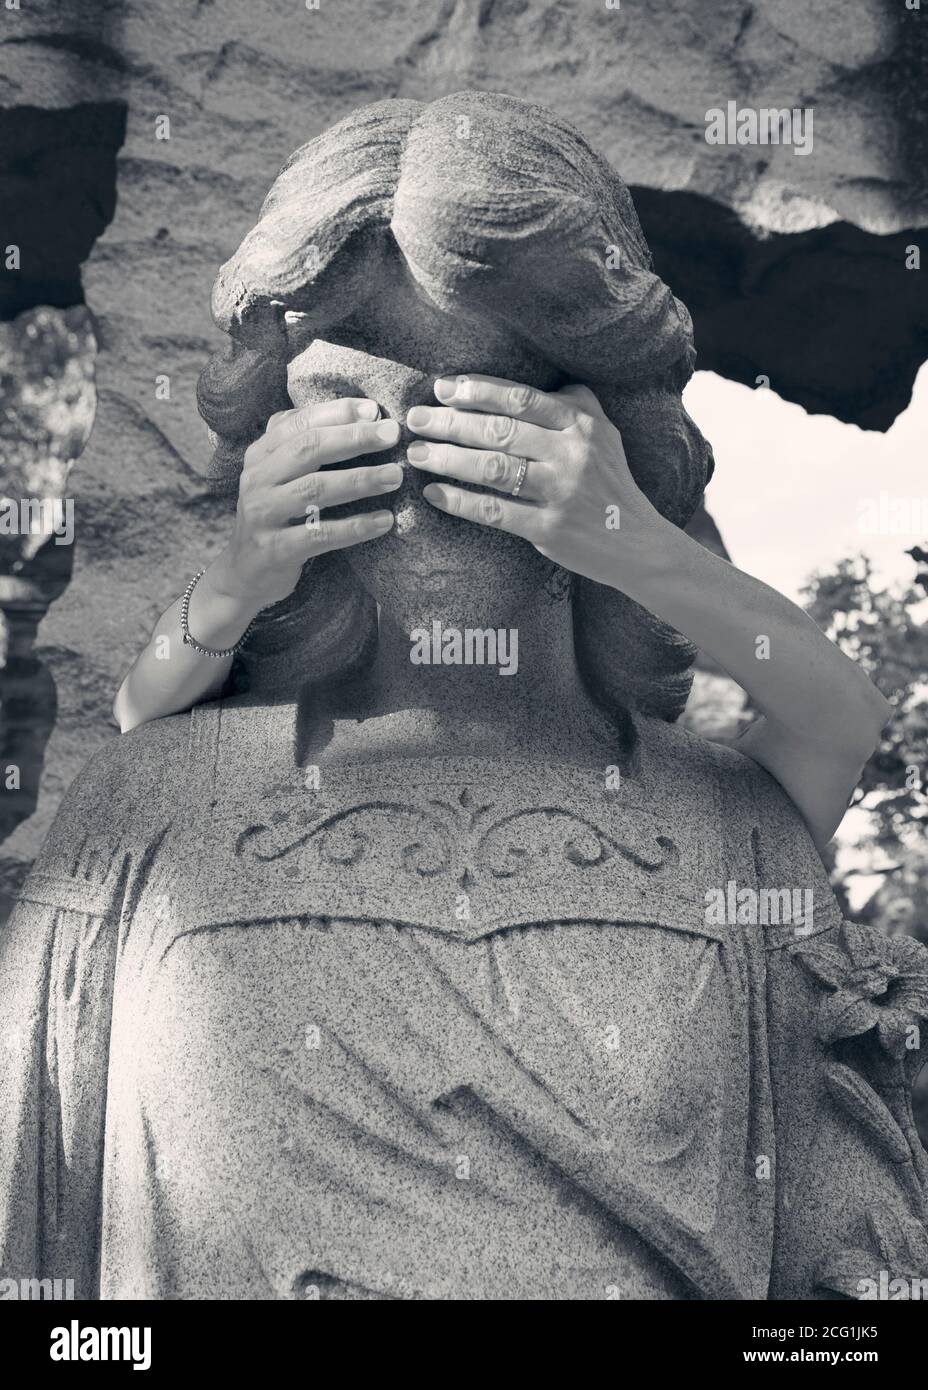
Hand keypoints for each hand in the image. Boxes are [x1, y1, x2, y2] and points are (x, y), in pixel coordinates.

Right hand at [211, 397, 401, 612]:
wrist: (245, 572)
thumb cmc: (276, 515)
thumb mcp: (279, 474)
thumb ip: (306, 443)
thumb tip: (362, 412)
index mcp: (260, 454)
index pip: (298, 423)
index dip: (337, 413)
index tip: (374, 410)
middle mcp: (257, 479)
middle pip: (308, 449)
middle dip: (354, 438)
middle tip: (392, 435)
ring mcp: (263, 514)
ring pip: (315, 489)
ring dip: (360, 480)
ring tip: (395, 476)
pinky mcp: (275, 549)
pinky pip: (320, 535)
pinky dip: (355, 527)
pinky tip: (384, 520)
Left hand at [405, 375, 663, 591]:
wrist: (638, 543)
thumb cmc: (609, 483)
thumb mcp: (603, 433)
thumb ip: (573, 403)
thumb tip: (531, 381)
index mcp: (581, 424)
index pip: (520, 398)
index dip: (478, 391)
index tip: (442, 388)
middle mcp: (572, 453)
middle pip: (500, 431)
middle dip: (450, 423)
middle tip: (415, 419)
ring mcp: (561, 492)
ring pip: (493, 469)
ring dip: (447, 459)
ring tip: (415, 454)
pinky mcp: (550, 529)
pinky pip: (495, 512)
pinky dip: (460, 501)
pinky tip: (433, 493)